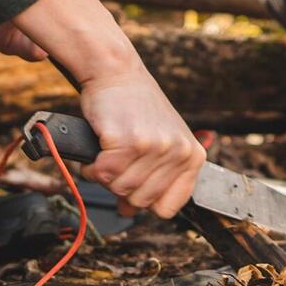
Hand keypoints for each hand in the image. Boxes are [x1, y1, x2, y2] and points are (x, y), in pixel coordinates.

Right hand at [74, 67, 204, 218]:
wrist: (117, 72)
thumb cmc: (136, 107)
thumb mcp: (162, 141)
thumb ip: (154, 178)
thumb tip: (129, 212)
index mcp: (193, 156)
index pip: (170, 207)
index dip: (146, 202)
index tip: (136, 188)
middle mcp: (178, 152)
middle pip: (141, 202)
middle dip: (122, 187)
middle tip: (118, 163)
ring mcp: (154, 147)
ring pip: (120, 189)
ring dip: (105, 176)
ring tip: (108, 153)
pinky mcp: (127, 141)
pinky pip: (102, 174)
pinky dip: (92, 168)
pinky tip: (98, 149)